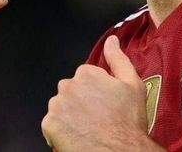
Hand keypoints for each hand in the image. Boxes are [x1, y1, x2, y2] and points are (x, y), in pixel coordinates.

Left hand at [41, 36, 162, 150]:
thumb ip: (118, 58)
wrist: (120, 150)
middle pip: (71, 90)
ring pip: (61, 106)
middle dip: (81, 100)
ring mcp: (56, 106)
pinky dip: (61, 130)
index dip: (96, 90)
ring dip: (70, 114)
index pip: (85, 77)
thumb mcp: (133, 84)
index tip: (105, 102)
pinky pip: (52, 124)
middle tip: (98, 116)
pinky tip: (77, 135)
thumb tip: (111, 40)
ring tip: (88, 127)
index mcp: (86, 73)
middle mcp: (67, 86)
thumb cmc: (128, 121)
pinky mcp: (49, 125)